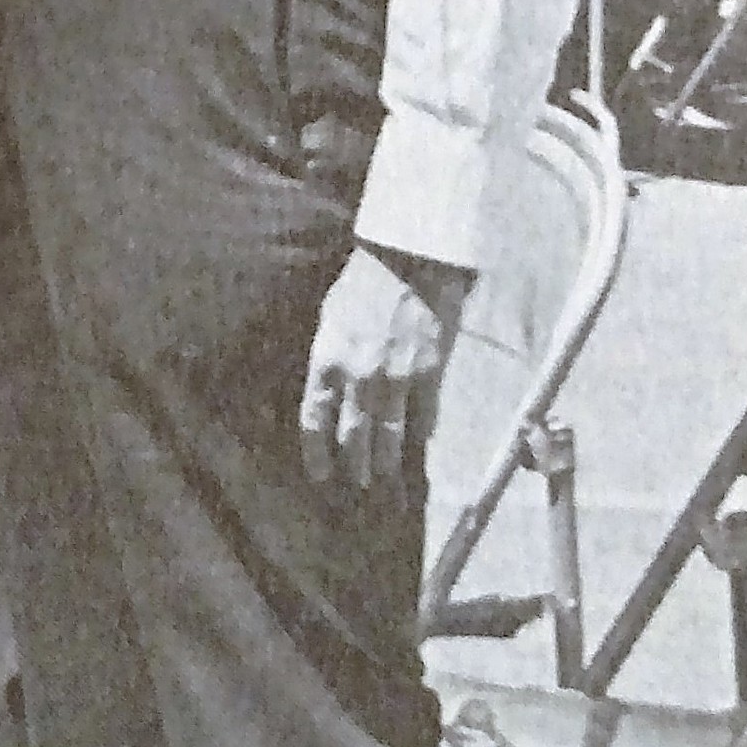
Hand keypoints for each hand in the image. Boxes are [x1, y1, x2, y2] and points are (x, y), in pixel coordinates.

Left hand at [299, 246, 471, 489]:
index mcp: (327, 360)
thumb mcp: (330, 319)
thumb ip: (329, 358)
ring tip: (384, 483)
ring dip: (386, 464)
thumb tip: (329, 392)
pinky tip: (416, 453)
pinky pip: (425, 419)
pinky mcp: (430, 376)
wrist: (410, 261)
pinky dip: (419, 439)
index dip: (317, 451)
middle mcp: (358, 377)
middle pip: (353, 435)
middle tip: (356, 485)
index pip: (315, 418)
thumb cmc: (362, 284)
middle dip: (354, 465)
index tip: (320, 473)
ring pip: (390, 436)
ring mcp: (396, 379)